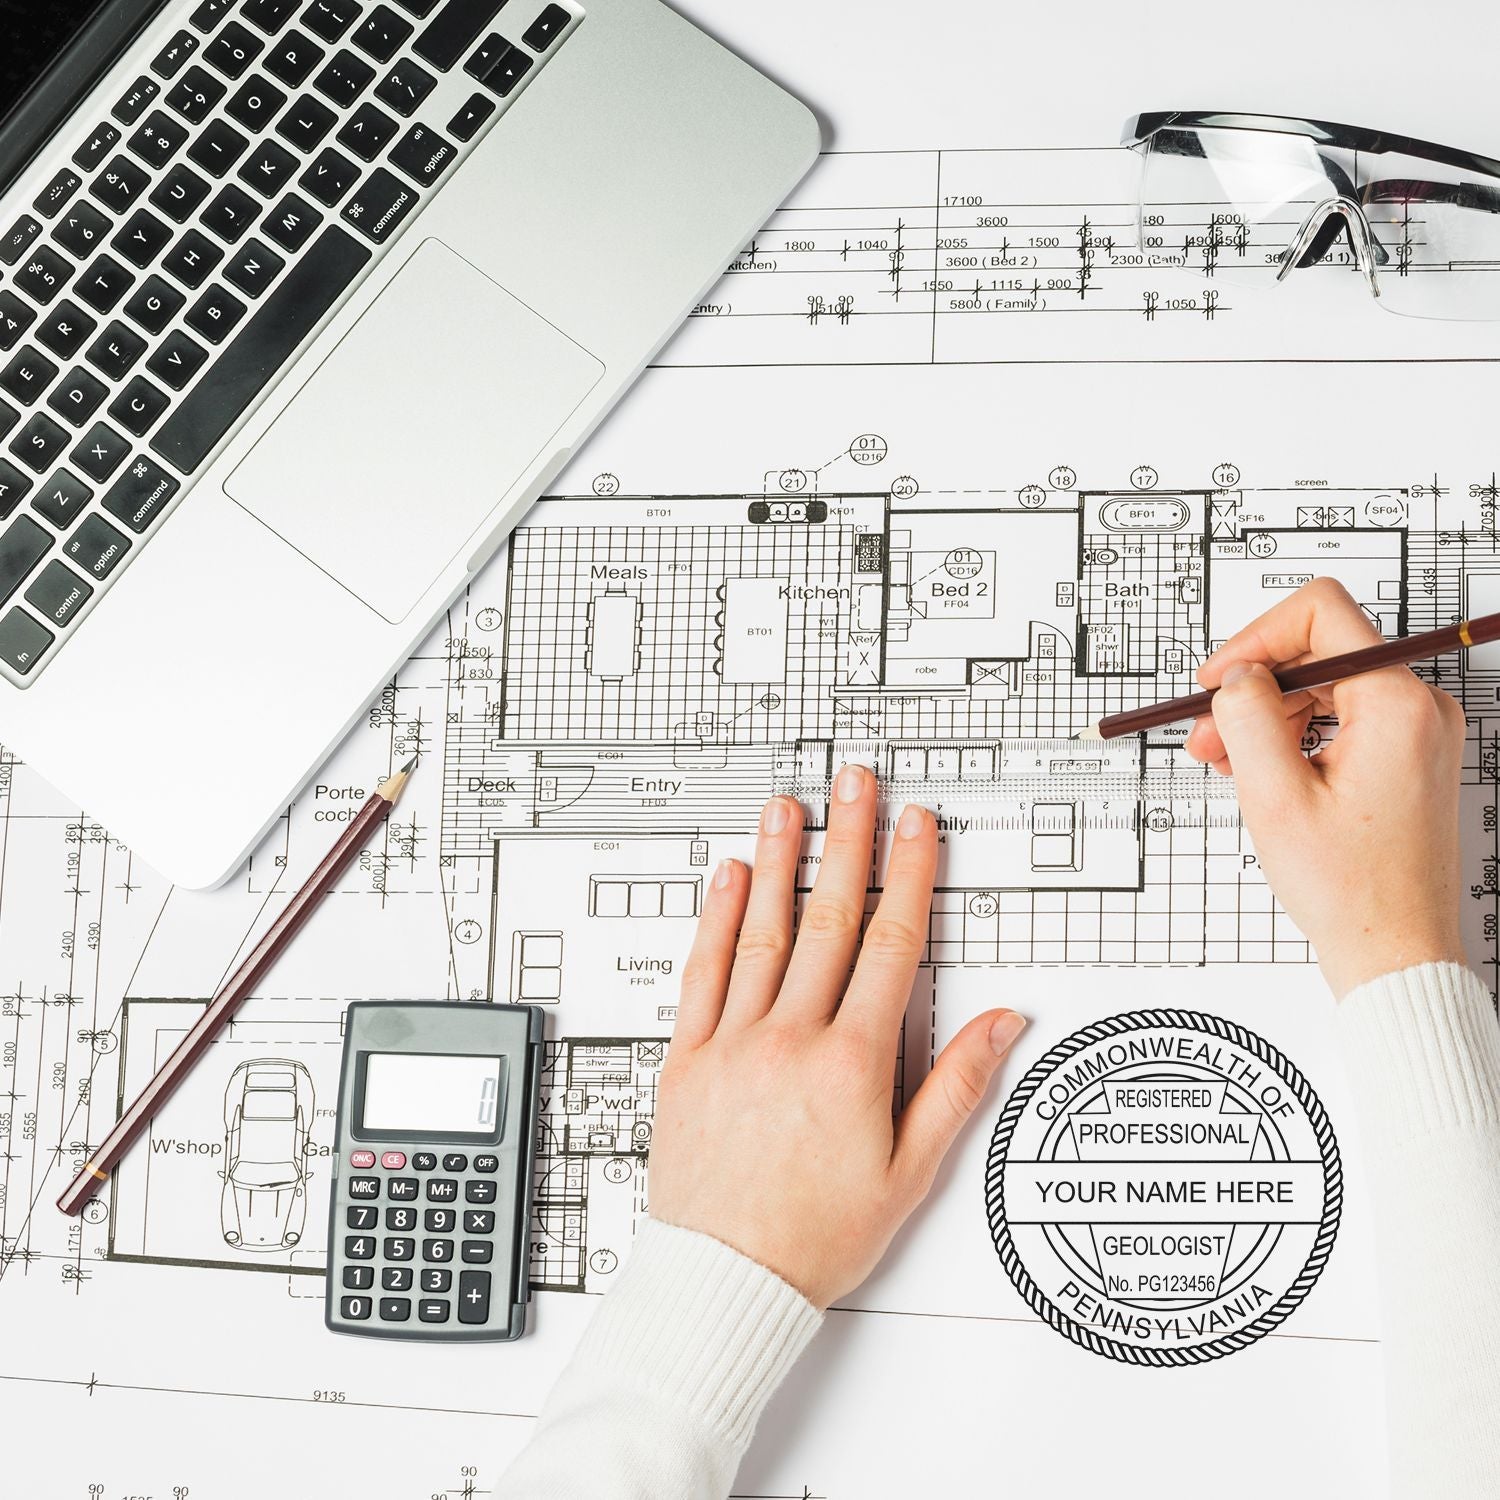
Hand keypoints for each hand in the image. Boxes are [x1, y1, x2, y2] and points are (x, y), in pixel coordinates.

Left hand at [648, 764, 1025, 1308]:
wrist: (724, 1281)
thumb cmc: (815, 1237)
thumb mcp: (908, 1174)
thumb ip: (955, 1087)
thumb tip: (1000, 1022)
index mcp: (851, 1064)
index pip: (890, 945)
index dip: (908, 875)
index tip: (916, 826)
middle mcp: (790, 1039)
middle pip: (828, 919)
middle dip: (847, 842)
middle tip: (855, 783)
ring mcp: (733, 1043)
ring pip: (762, 933)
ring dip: (780, 862)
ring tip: (789, 806)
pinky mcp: (687, 1059)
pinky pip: (702, 974)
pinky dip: (716, 920)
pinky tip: (728, 877)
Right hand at [1186, 577, 1467, 997]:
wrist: (1393, 951)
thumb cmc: (1351, 889)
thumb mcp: (1274, 796)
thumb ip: (1248, 717)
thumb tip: (1237, 675)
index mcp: (1397, 705)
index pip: (1321, 614)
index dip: (1255, 638)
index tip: (1217, 679)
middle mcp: (1418, 708)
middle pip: (1318, 652)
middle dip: (1253, 687)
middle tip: (1205, 734)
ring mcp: (1415, 732)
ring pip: (1323, 688)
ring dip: (1266, 716)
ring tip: (1224, 762)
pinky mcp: (1405, 756)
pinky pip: (1338, 720)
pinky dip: (1292, 737)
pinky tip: (1259, 771)